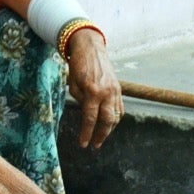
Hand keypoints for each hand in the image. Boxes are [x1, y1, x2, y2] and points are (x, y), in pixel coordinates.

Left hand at [65, 28, 121, 147]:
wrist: (90, 47)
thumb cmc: (77, 65)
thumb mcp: (72, 83)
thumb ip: (80, 100)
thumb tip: (86, 114)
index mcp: (92, 91)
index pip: (90, 118)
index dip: (87, 133)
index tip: (83, 144)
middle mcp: (107, 93)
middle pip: (107, 121)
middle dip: (101, 135)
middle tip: (95, 145)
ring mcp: (115, 91)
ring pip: (116, 116)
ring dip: (110, 129)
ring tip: (102, 137)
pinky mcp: (119, 89)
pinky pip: (120, 108)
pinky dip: (116, 118)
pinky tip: (109, 124)